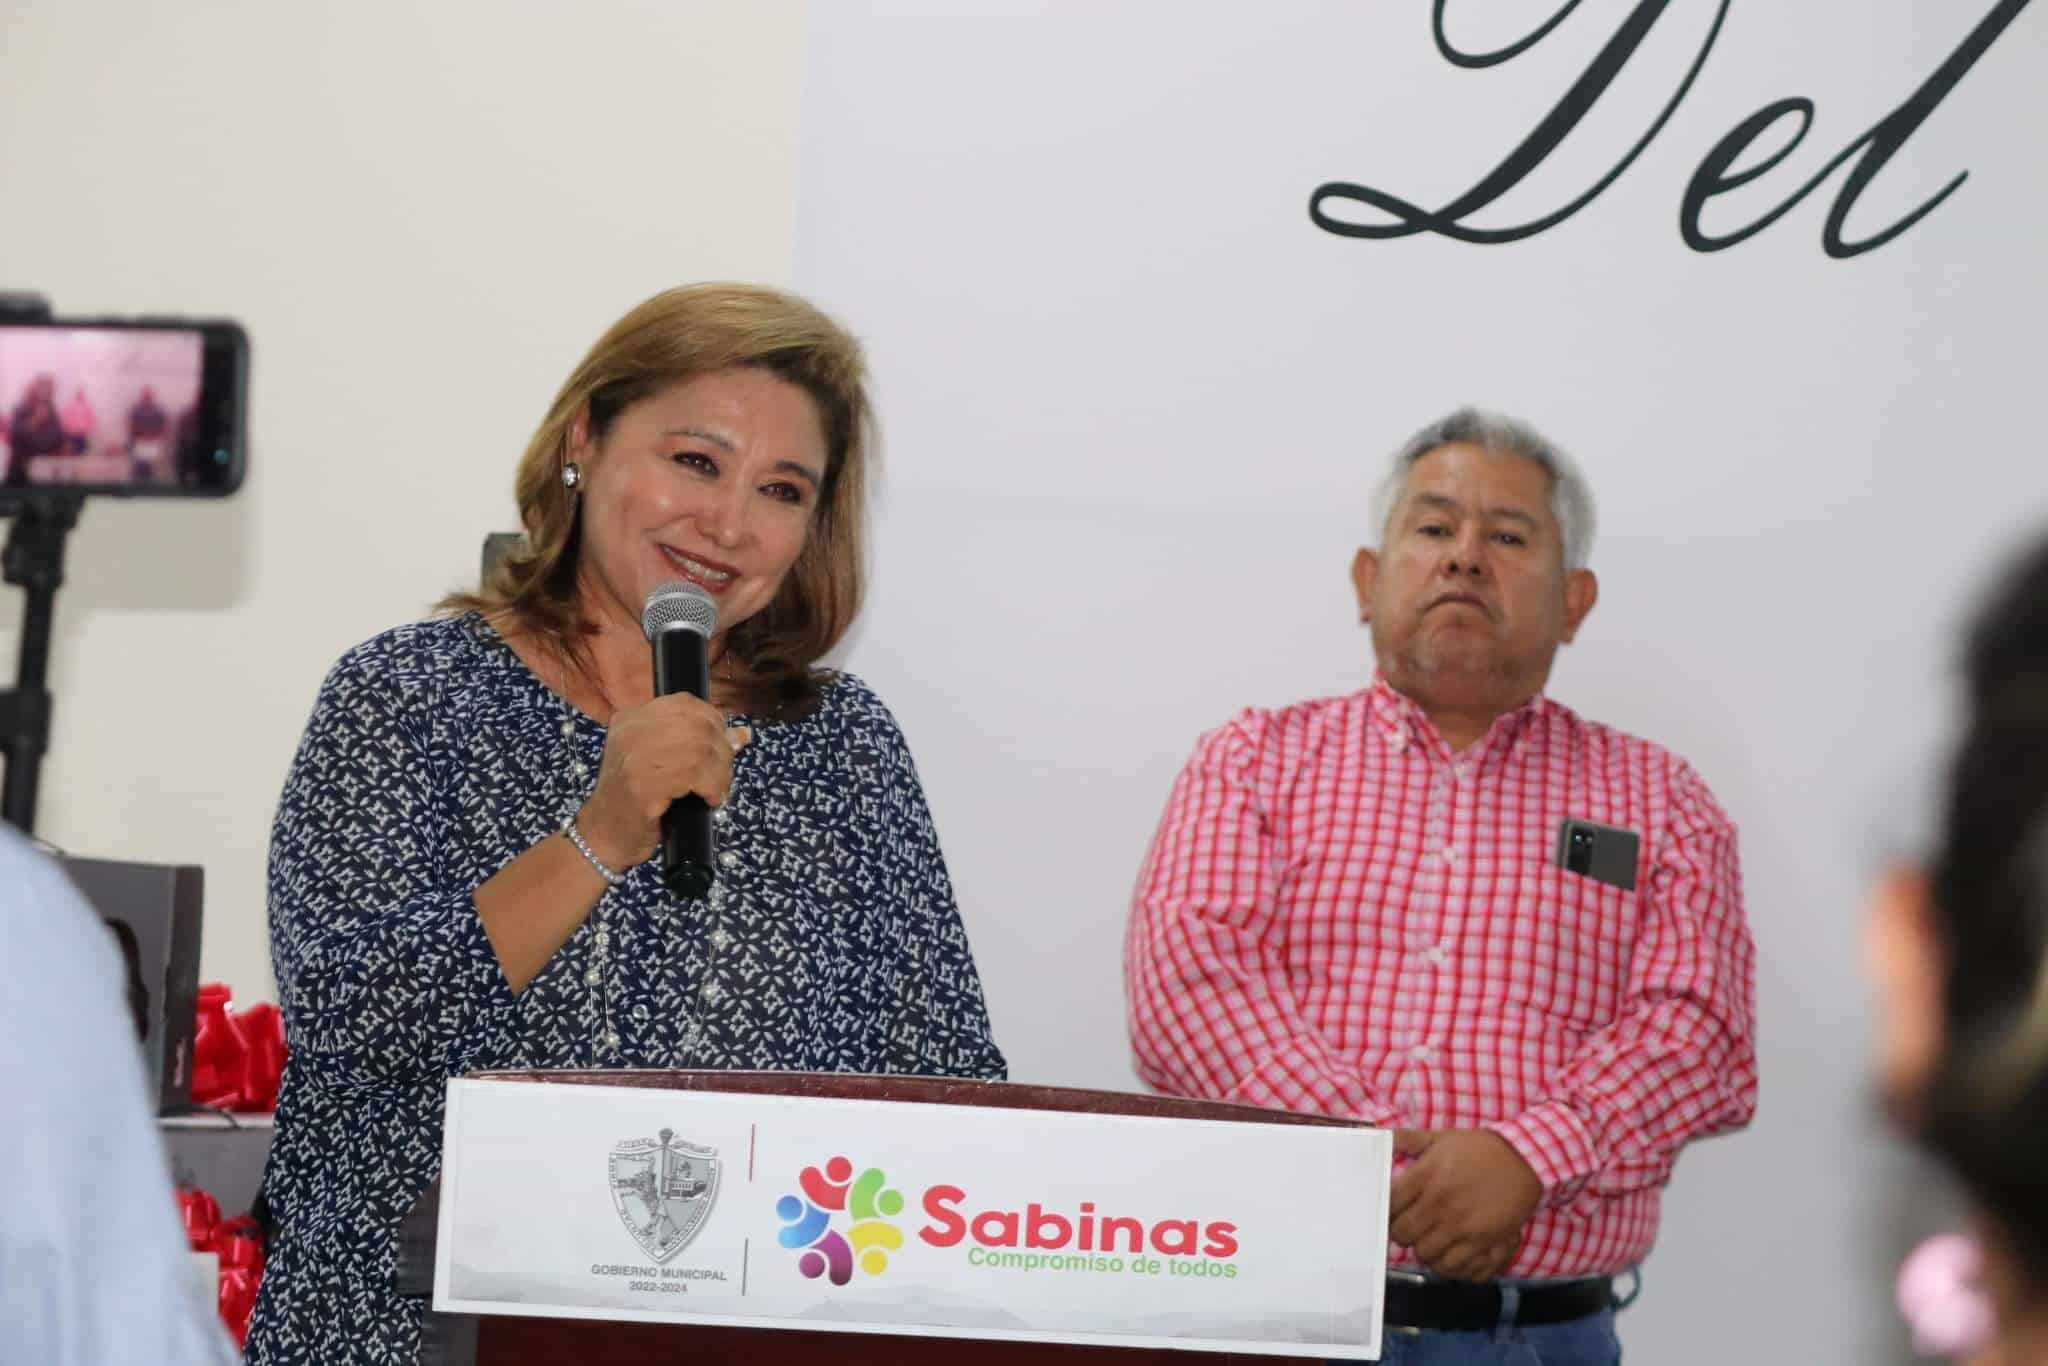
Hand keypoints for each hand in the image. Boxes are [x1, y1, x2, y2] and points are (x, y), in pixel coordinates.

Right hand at [576, 694, 749, 869]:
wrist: (604, 835)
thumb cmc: (635, 799)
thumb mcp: (662, 764)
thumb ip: (697, 744)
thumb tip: (742, 734)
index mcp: (631, 719)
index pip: (686, 703)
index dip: (714, 722)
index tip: (721, 747)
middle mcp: (630, 732)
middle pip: (699, 725)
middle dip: (722, 751)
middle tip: (721, 775)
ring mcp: (634, 758)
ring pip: (701, 749)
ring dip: (720, 773)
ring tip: (717, 790)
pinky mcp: (642, 785)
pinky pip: (693, 774)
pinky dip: (712, 787)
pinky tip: (710, 800)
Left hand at [1389, 1129, 1542, 1282]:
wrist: (1523, 1159)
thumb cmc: (1478, 1149)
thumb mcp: (1441, 1137)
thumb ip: (1407, 1139)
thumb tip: (1381, 1135)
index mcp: (1425, 1175)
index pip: (1389, 1204)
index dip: (1385, 1211)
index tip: (1390, 1211)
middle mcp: (1439, 1202)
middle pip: (1402, 1234)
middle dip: (1401, 1233)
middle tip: (1410, 1227)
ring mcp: (1460, 1224)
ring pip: (1424, 1253)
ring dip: (1423, 1249)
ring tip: (1429, 1239)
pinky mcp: (1481, 1241)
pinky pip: (1452, 1265)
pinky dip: (1445, 1263)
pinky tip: (1447, 1251)